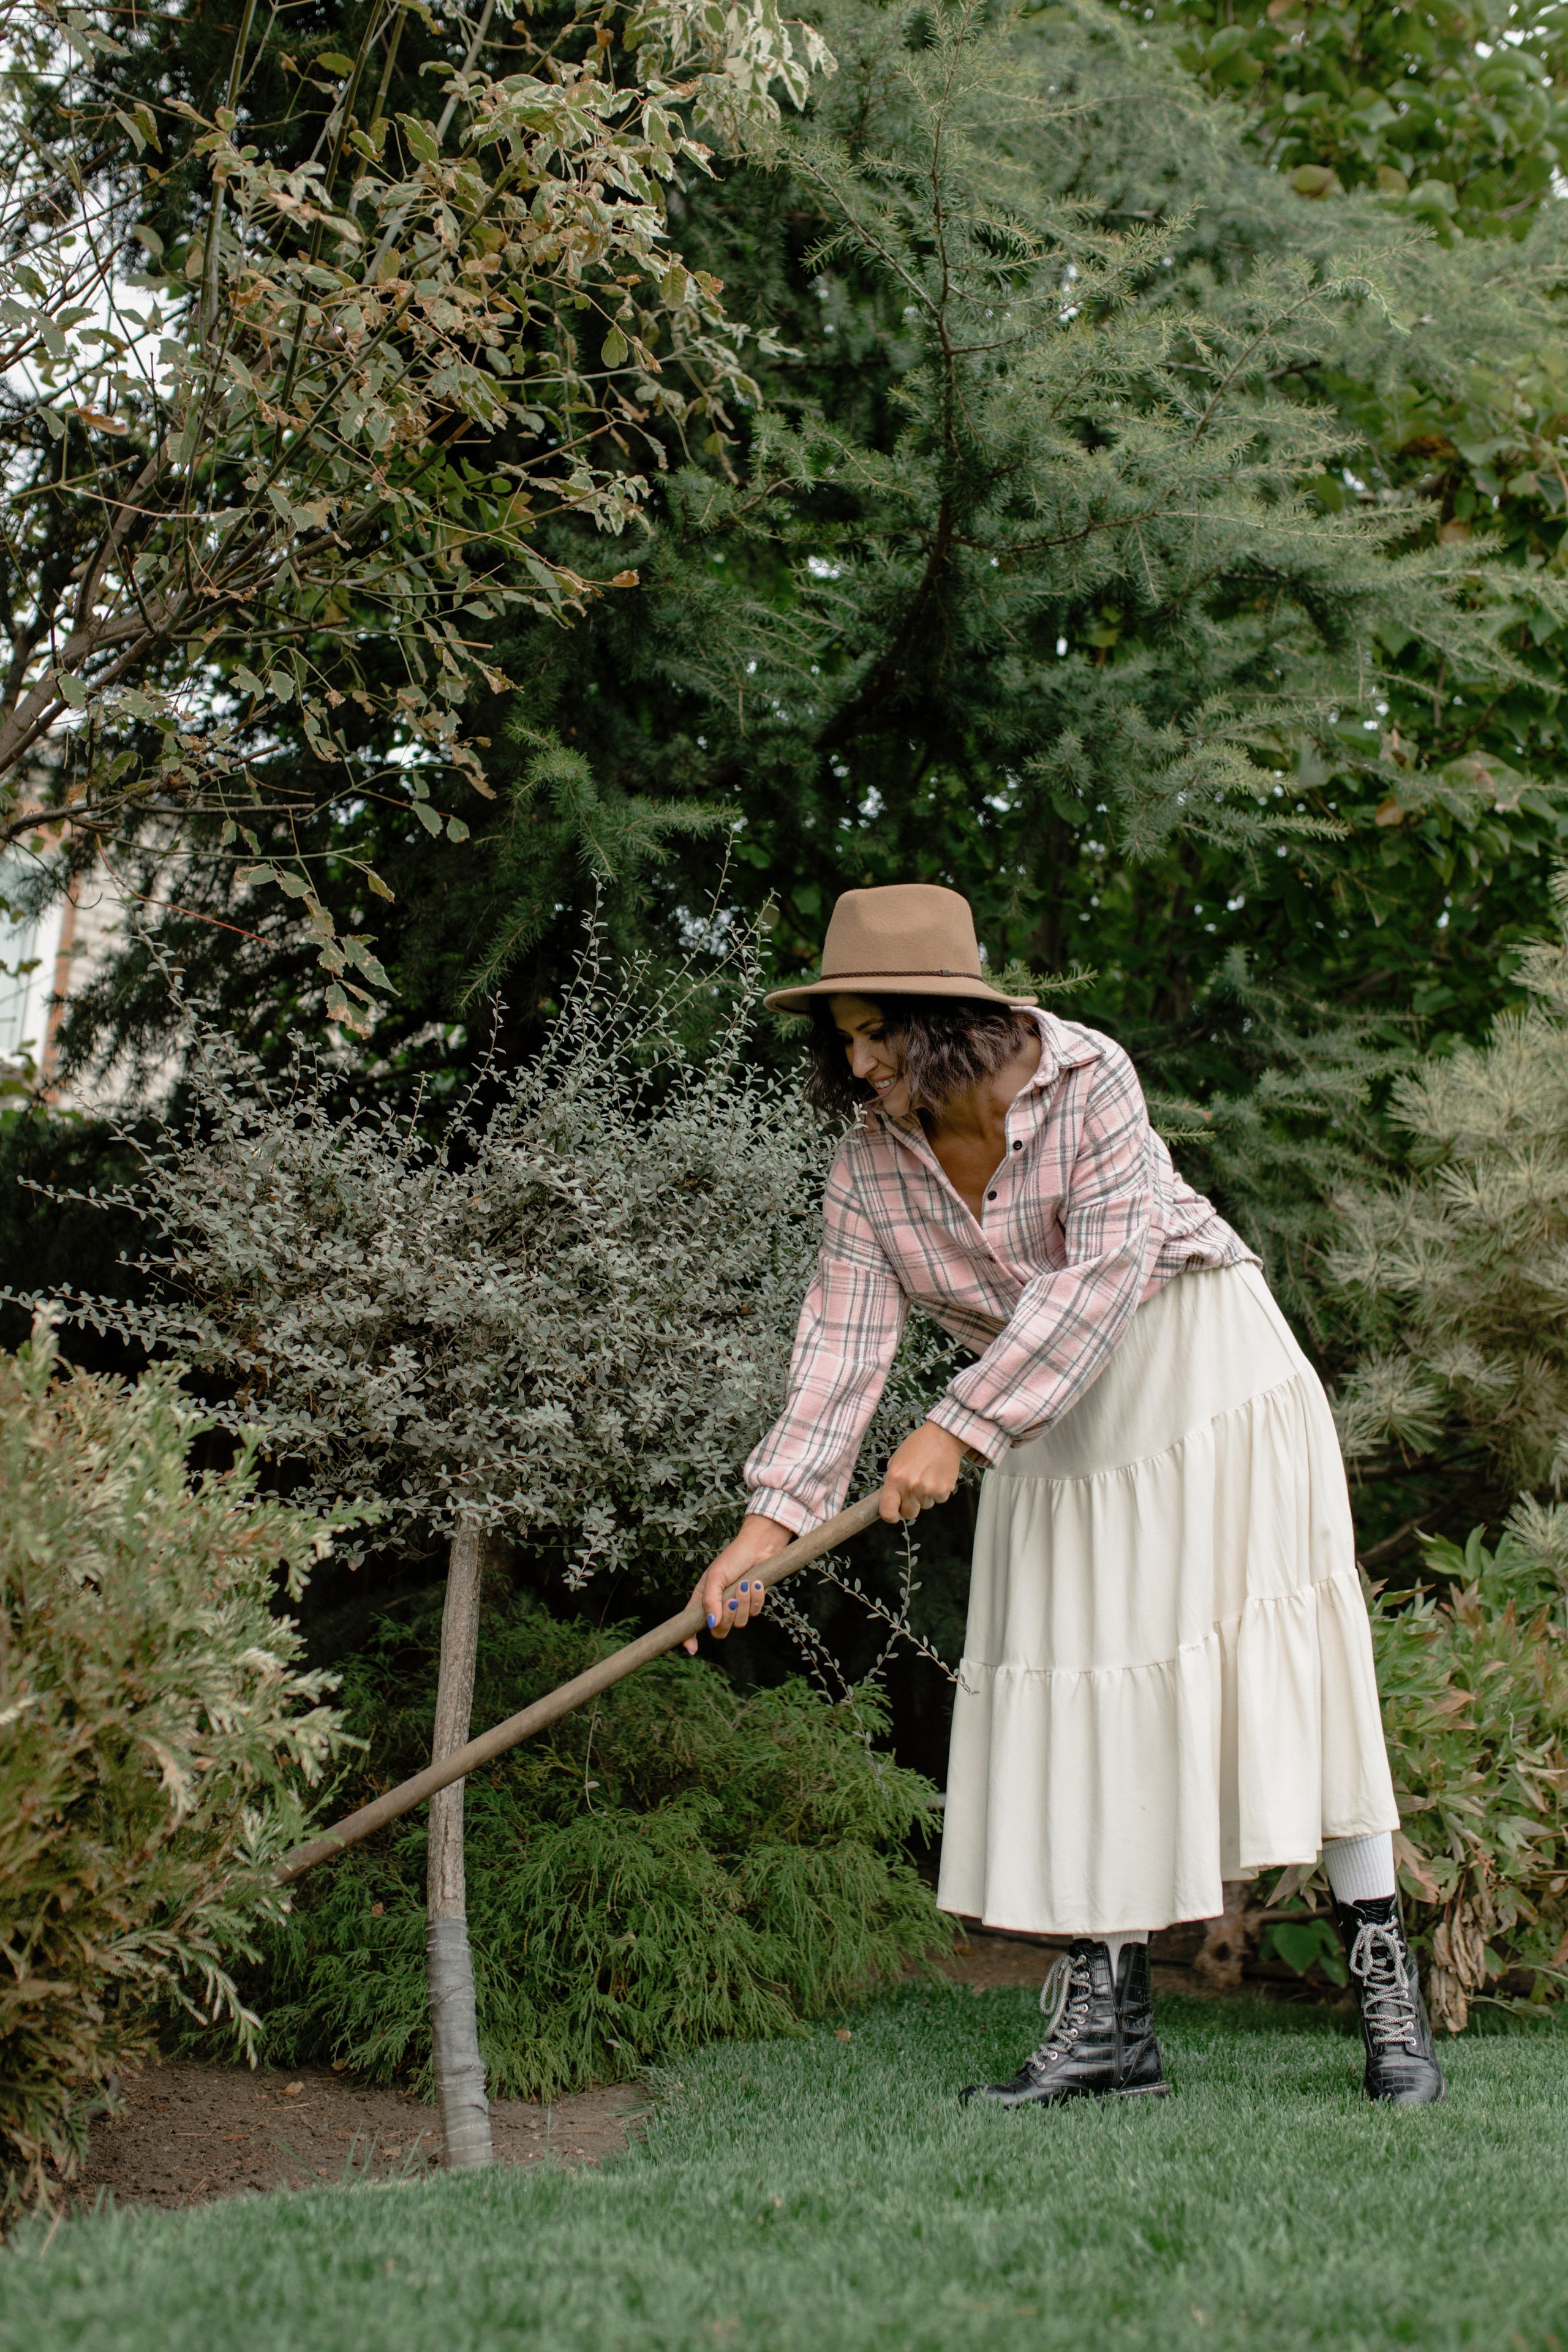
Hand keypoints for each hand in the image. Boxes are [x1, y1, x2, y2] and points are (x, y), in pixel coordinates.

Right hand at [683, 1513, 792, 1652]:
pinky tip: (757, 1583)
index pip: (692, 1623)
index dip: (689, 1638)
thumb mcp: (716, 1576)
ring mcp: (737, 1606)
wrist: (759, 1547)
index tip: (692, 1649)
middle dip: (727, 1617)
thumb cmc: (733, 1558)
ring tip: (746, 1583)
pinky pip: (755, 1612)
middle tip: (731, 1600)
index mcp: (703, 1598)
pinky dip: (757, 1598)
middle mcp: (719, 1606)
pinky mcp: (753, 1603)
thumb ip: (711, 1600)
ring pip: (740, 1622)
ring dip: (744, 1603)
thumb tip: (711, 1623)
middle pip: (719, 1629)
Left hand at [878, 1420, 965, 1523]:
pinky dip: (938, 1492)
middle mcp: (910, 1486)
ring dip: (926, 1496)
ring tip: (927, 1477)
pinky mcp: (943, 1490)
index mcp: (894, 1478)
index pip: (887, 1511)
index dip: (890, 1516)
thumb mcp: (896, 1460)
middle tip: (914, 1490)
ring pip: (925, 1506)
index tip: (894, 1514)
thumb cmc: (918, 1446)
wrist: (943, 1436)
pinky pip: (939, 1500)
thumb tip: (891, 1500)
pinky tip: (937, 1476)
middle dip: (911, 1505)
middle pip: (909, 1513)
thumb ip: (892, 1481)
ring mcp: (927, 1489)